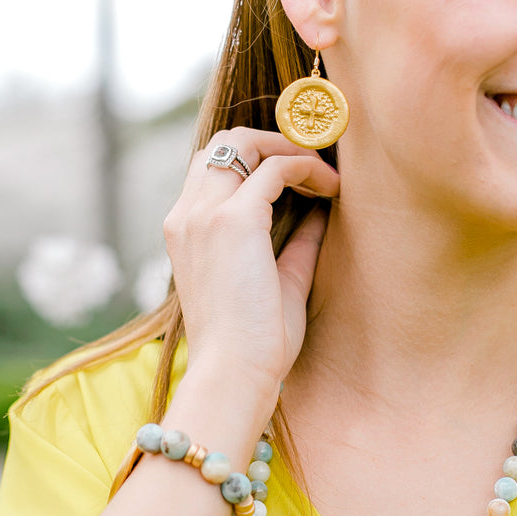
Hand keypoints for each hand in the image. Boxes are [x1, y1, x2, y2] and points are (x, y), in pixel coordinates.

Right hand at [162, 128, 339, 400]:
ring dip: (290, 148)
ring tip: (326, 174)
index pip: (213, 165)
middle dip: (273, 140)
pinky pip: (275, 167)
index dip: (257, 156)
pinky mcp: (234, 220)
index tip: (300, 172)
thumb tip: (323, 209)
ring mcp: (206, 214)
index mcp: (185, 230)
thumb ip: (296, 241)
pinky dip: (306, 167)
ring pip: (245, 143)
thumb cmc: (255, 343)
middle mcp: (187, 214)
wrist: (235, 374)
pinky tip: (332, 189)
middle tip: (314, 161)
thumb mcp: (277, 280)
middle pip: (225, 142)